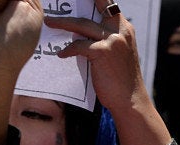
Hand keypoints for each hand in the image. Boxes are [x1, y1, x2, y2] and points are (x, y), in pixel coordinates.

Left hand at [44, 0, 179, 144]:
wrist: (130, 100)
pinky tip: (61, 54)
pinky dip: (68, 49)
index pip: (109, 4)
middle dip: (80, 1)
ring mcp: (112, 40)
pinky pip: (79, 45)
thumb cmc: (122, 80)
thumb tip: (83, 33)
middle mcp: (120, 30)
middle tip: (59, 2)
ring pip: (82, 24)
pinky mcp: (103, 53)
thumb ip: (106, 39)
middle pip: (97, 4)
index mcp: (124, 28)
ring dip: (62, 23)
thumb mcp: (119, 53)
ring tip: (49, 22)